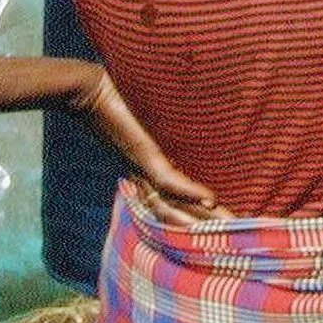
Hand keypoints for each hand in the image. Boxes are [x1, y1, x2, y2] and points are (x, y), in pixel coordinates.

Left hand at [74, 69, 233, 224]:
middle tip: (235, 233)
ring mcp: (141, 166)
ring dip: (199, 218)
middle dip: (204, 225)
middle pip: (174, 210)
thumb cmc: (115, 97)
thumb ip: (163, 124)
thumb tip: (193, 111)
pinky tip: (211, 199)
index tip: (223, 222)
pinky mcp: (142, 154)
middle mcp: (142, 175)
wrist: (86, 89)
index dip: (196, 214)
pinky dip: (189, 192)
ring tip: (226, 225)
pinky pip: (167, 180)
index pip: (172, 200)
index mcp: (143, 168)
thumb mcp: (145, 116)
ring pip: (170, 204)